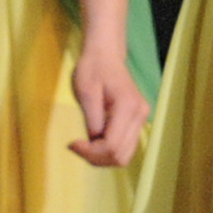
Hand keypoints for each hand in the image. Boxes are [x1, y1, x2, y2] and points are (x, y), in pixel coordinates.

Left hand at [69, 38, 147, 168]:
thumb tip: (94, 142)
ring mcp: (141, 119)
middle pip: (120, 156)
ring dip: (101, 157)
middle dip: (95, 157)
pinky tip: (93, 140)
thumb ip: (92, 120)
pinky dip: (107, 151)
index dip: (90, 152)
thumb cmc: (92, 69)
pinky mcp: (137, 122)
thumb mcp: (85, 92)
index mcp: (128, 107)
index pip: (112, 145)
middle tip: (76, 145)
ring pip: (124, 156)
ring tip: (84, 144)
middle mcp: (140, 115)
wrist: (106, 55)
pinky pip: (123, 147)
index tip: (71, 143)